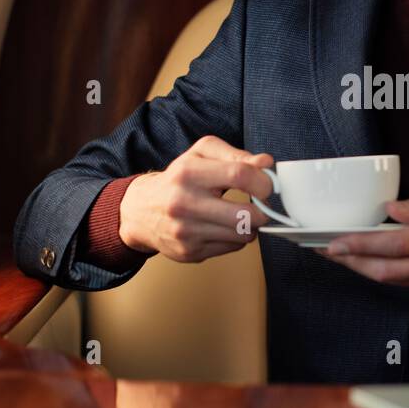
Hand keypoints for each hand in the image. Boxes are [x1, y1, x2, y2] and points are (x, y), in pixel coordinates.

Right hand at [118, 135, 274, 262]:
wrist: (140, 210)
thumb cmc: (178, 179)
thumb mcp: (201, 155)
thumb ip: (236, 155)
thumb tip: (266, 163)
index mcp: (189, 172)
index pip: (240, 175)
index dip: (264, 181)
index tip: (268, 185)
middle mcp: (184, 203)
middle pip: (247, 214)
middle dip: (264, 211)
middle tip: (260, 204)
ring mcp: (186, 231)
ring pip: (243, 235)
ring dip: (251, 225)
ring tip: (240, 214)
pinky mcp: (189, 252)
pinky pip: (232, 247)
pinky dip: (236, 237)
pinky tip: (224, 227)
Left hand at [314, 191, 408, 310]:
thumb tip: (390, 210)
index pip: (396, 242)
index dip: (362, 244)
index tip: (336, 241)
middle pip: (387, 269)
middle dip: (352, 261)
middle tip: (328, 250)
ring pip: (394, 281)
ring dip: (365, 269)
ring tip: (345, 255)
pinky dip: (391, 274)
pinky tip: (379, 263)